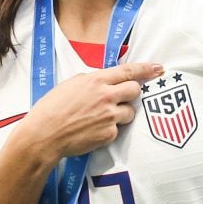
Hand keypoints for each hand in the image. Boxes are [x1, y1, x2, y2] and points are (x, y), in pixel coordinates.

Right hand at [22, 62, 162, 159]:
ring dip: (120, 113)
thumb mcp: (71, 84)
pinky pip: (118, 129)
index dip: (145, 69)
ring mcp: (109, 116)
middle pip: (134, 91)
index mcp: (96, 80)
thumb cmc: (51, 108)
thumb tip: (106, 81)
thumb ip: (92, 80)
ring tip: (100, 117)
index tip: (158, 68)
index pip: (127, 71)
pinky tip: (92, 130)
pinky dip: (109, 129)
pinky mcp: (109, 134)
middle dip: (130, 93)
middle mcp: (106, 96)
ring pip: (129, 112)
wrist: (44, 135)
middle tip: (118, 98)